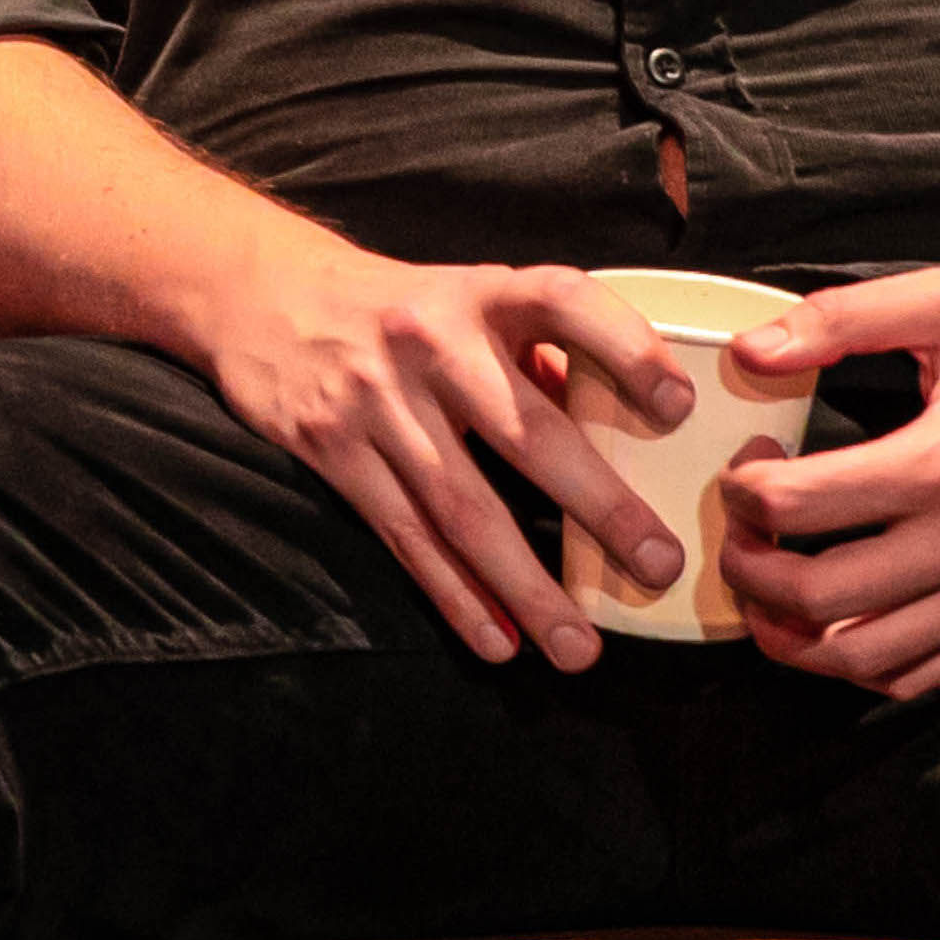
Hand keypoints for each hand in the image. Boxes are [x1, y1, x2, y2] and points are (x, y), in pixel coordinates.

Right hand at [188, 234, 691, 669]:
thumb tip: (623, 422)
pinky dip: (454, 595)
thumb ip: (539, 351)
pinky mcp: (330, 450)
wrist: (261, 292)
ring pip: (463, 510)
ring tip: (578, 647)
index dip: (625, 349)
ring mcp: (376, 400)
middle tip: (657, 567)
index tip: (678, 406)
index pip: (564, 303)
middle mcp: (430, 341)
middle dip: (598, 507)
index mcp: (481, 292)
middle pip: (525, 434)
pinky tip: (498, 640)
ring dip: (526, 587)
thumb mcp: (469, 296)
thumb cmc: (399, 306)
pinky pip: (405, 536)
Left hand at [715, 272, 939, 699]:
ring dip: (792, 639)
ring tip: (766, 603)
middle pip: (820, 595)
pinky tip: (835, 631)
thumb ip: (845, 316)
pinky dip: (862, 668)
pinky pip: (922, 677)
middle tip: (737, 543)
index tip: (743, 473)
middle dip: (750, 574)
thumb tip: (753, 352)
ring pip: (864, 657)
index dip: (745, 494)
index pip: (803, 505)